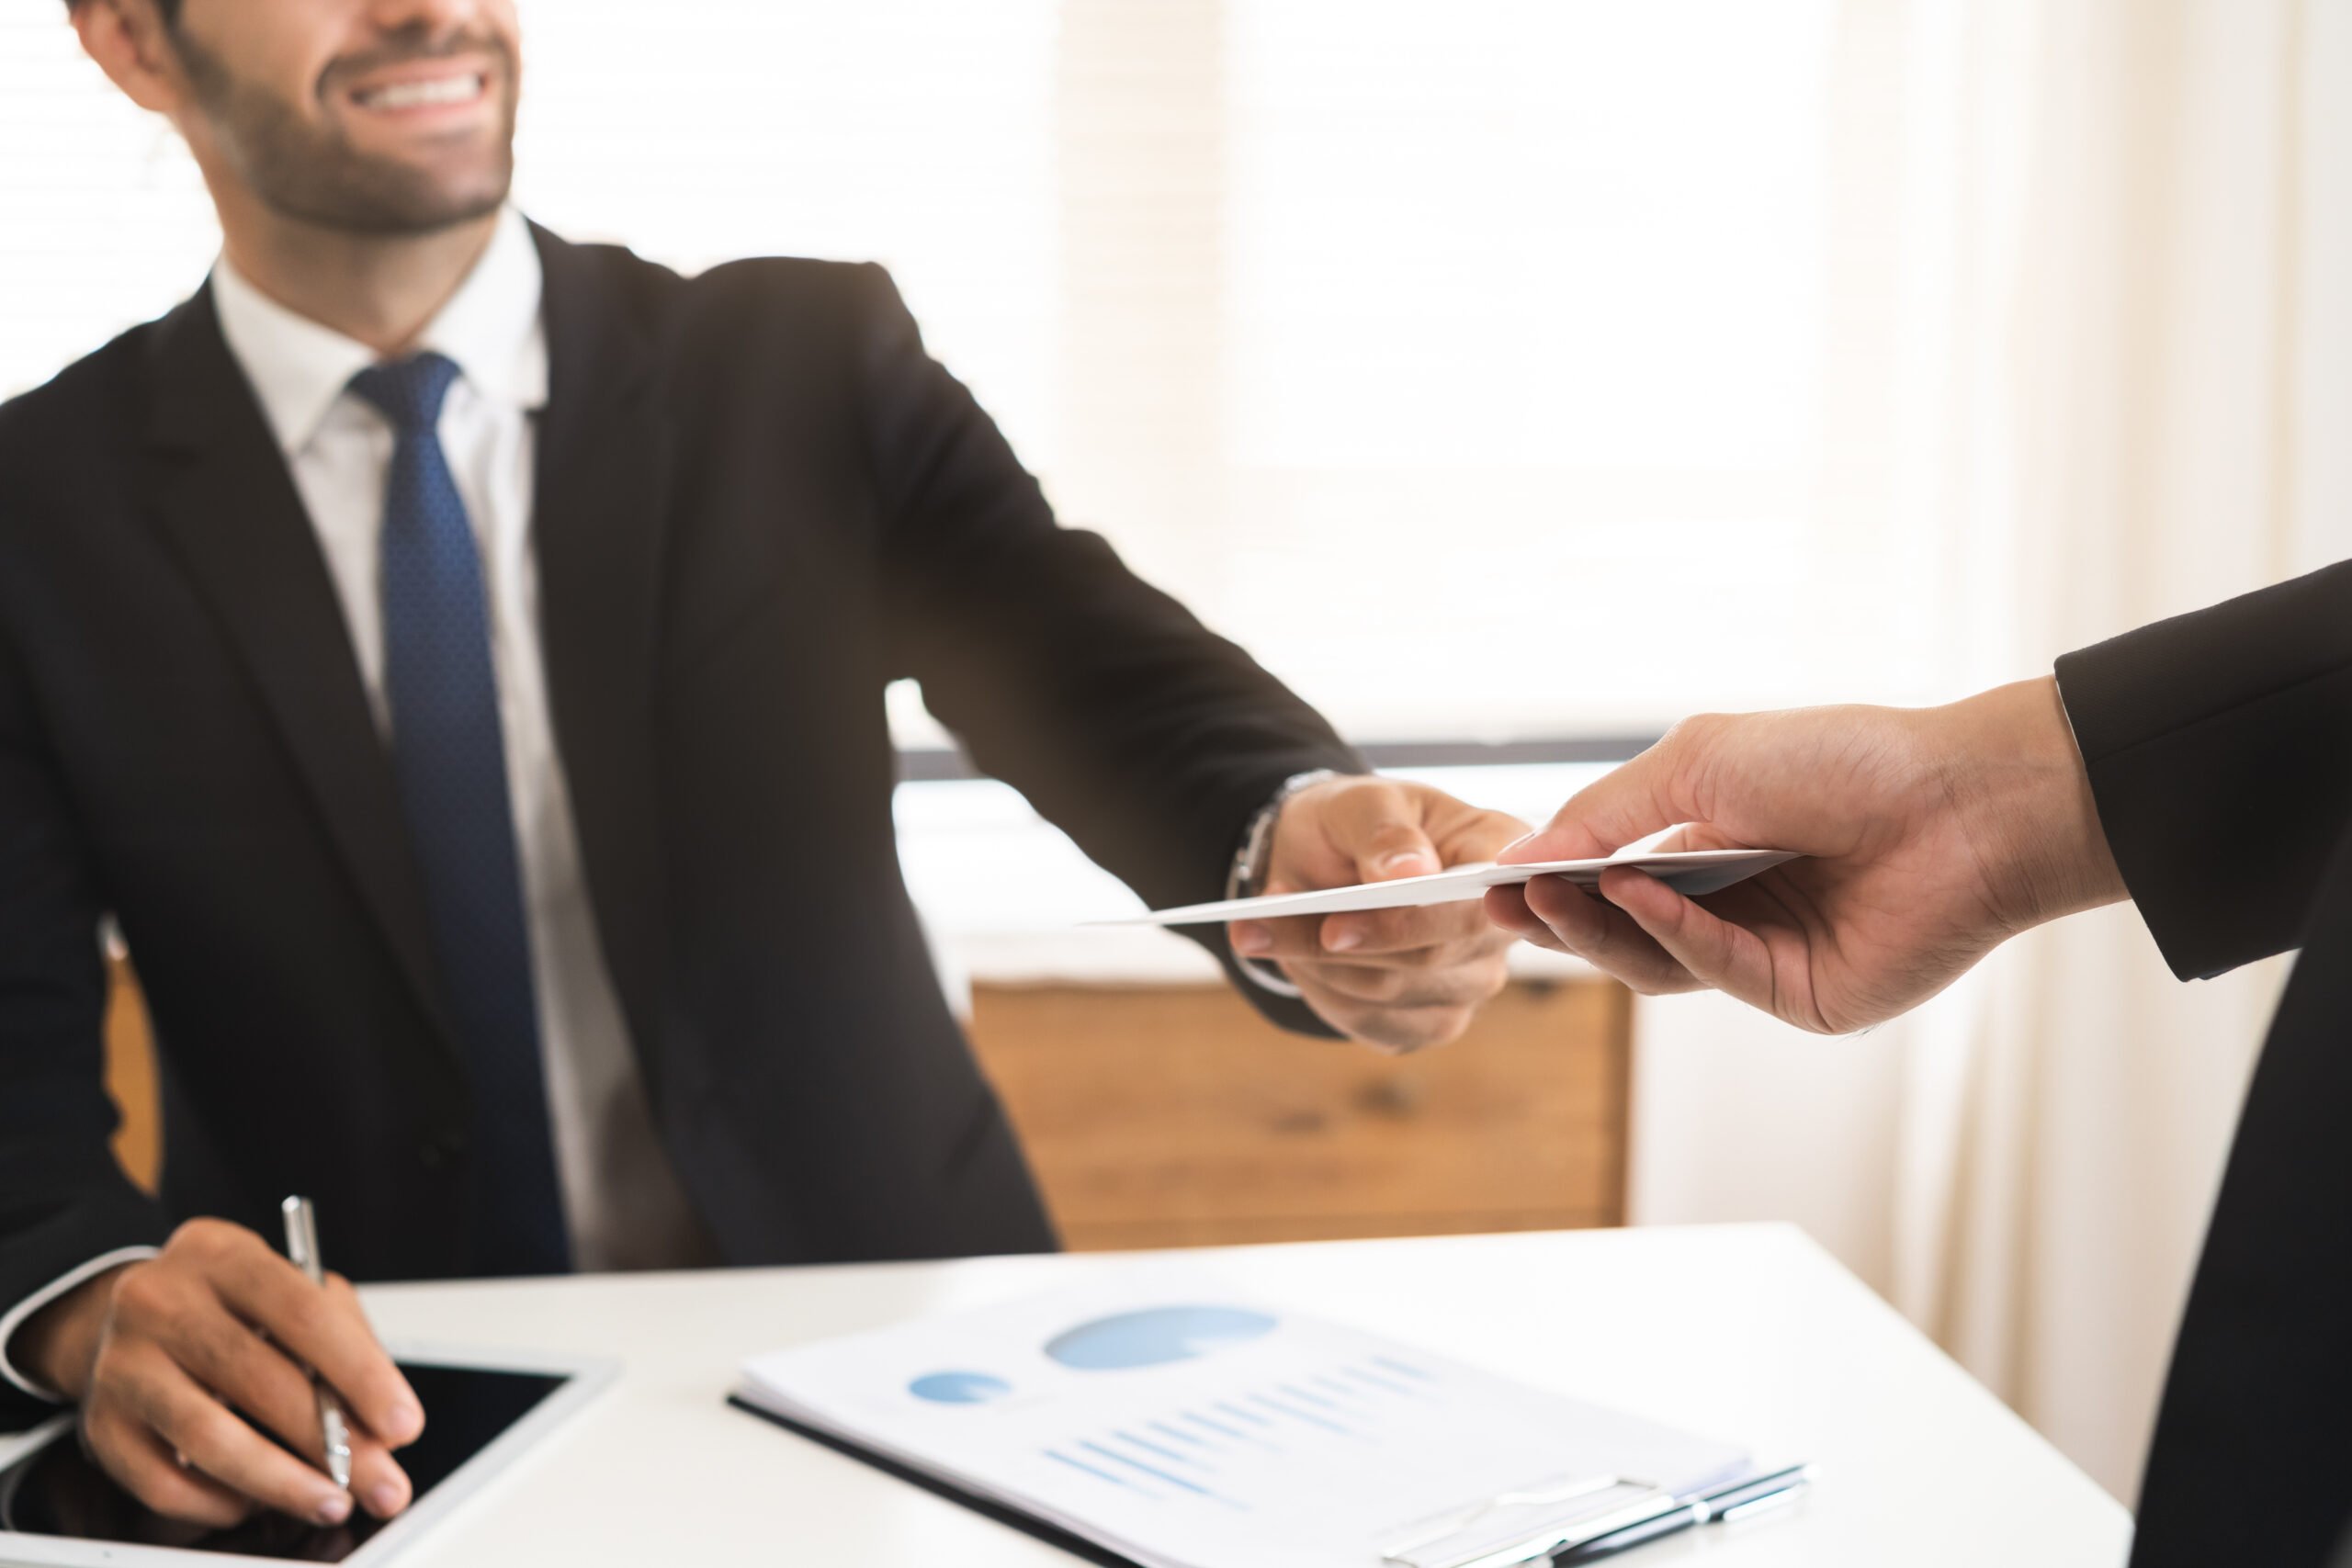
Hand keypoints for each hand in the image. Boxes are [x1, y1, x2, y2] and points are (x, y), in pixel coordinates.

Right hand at [12, 1219, 424, 1527]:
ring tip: (330, 1501)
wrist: (120, 1317)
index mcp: (221, 1254)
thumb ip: (345, 1343)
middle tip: (381, 1482)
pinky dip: (219, 1502)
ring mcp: (122, 1364)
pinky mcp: (100, 1424)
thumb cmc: (229, 1309)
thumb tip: (384, 1426)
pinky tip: (258, 1501)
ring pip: (207, 1437)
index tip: (402, 1422)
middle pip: (257, 1379)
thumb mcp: (291, 1292)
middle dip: (332, 1443)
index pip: (302, 1312)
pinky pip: (162, 1482)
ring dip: (281, 1482)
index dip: (359, 1373)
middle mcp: (161, 1301)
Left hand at [1229, 776, 1523, 1050]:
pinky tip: (1292, 955)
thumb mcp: (1360, 802)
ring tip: (1260, 923)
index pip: (1480, 902)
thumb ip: (1384, 830)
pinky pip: (1371, 1022)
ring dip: (1317, 963)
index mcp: (1501, 854)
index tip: (1337, 924)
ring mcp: (1470, 981)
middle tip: (1266, 916)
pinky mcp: (1428, 1019)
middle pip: (1432, 958)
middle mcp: (1498, 927)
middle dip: (1341, 944)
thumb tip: (1411, 873)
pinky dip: (1320, 990)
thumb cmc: (1357, 823)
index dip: (1416, 919)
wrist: (1328, 862)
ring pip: (1391, 994)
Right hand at [1484, 678, 2127, 1032]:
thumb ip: (1608, 813)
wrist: (1961, 800)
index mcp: (1711, 846)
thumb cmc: (1845, 761)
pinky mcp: (1800, 994)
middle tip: (1496, 902)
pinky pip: (1715, 968)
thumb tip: (1521, 853)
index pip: (1608, 876)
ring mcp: (1765, 954)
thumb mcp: (1703, 762)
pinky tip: (1637, 895)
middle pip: (1620, 929)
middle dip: (1557, 914)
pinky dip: (1671, 932)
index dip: (1550, 876)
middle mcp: (1734, 905)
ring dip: (1599, 928)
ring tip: (1547, 895)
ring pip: (1657, 960)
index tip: (1489, 874)